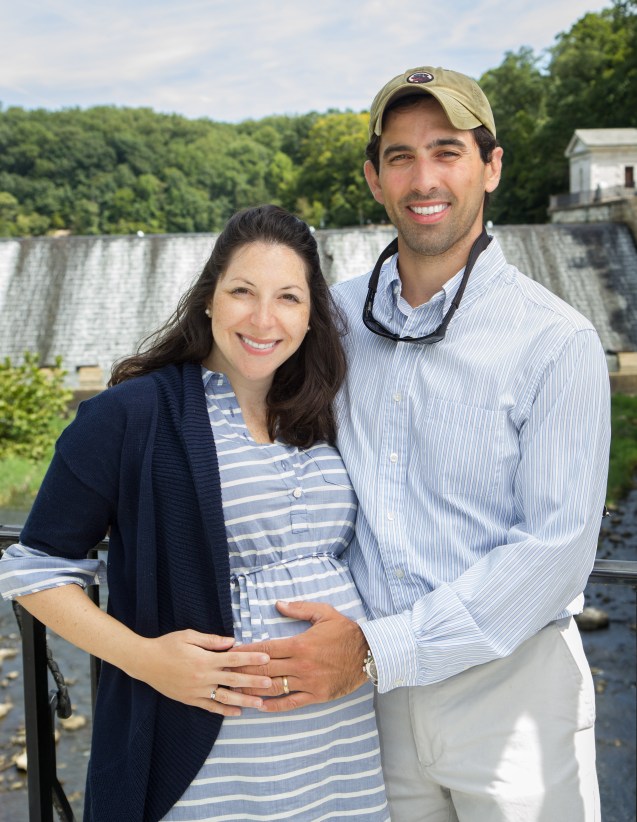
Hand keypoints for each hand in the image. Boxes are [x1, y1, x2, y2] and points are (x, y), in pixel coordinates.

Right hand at [131, 630, 271, 716]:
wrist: (145, 662)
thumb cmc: (168, 645)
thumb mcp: (189, 636)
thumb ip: (212, 641)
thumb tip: (232, 642)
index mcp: (204, 659)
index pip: (234, 658)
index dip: (251, 658)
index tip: (266, 658)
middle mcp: (203, 677)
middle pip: (233, 680)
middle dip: (253, 681)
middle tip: (270, 683)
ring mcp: (197, 690)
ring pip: (225, 697)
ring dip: (244, 700)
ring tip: (260, 703)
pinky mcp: (190, 699)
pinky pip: (210, 707)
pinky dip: (225, 710)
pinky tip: (237, 712)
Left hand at [234, 600, 368, 711]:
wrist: (369, 654)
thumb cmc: (345, 632)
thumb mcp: (324, 613)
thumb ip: (299, 608)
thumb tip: (278, 604)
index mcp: (300, 644)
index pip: (266, 649)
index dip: (247, 651)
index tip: (232, 652)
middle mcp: (301, 665)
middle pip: (265, 670)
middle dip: (244, 672)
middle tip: (226, 674)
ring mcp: (308, 682)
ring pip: (274, 688)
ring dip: (253, 690)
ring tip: (235, 692)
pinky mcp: (316, 695)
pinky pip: (291, 703)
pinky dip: (274, 706)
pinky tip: (260, 707)